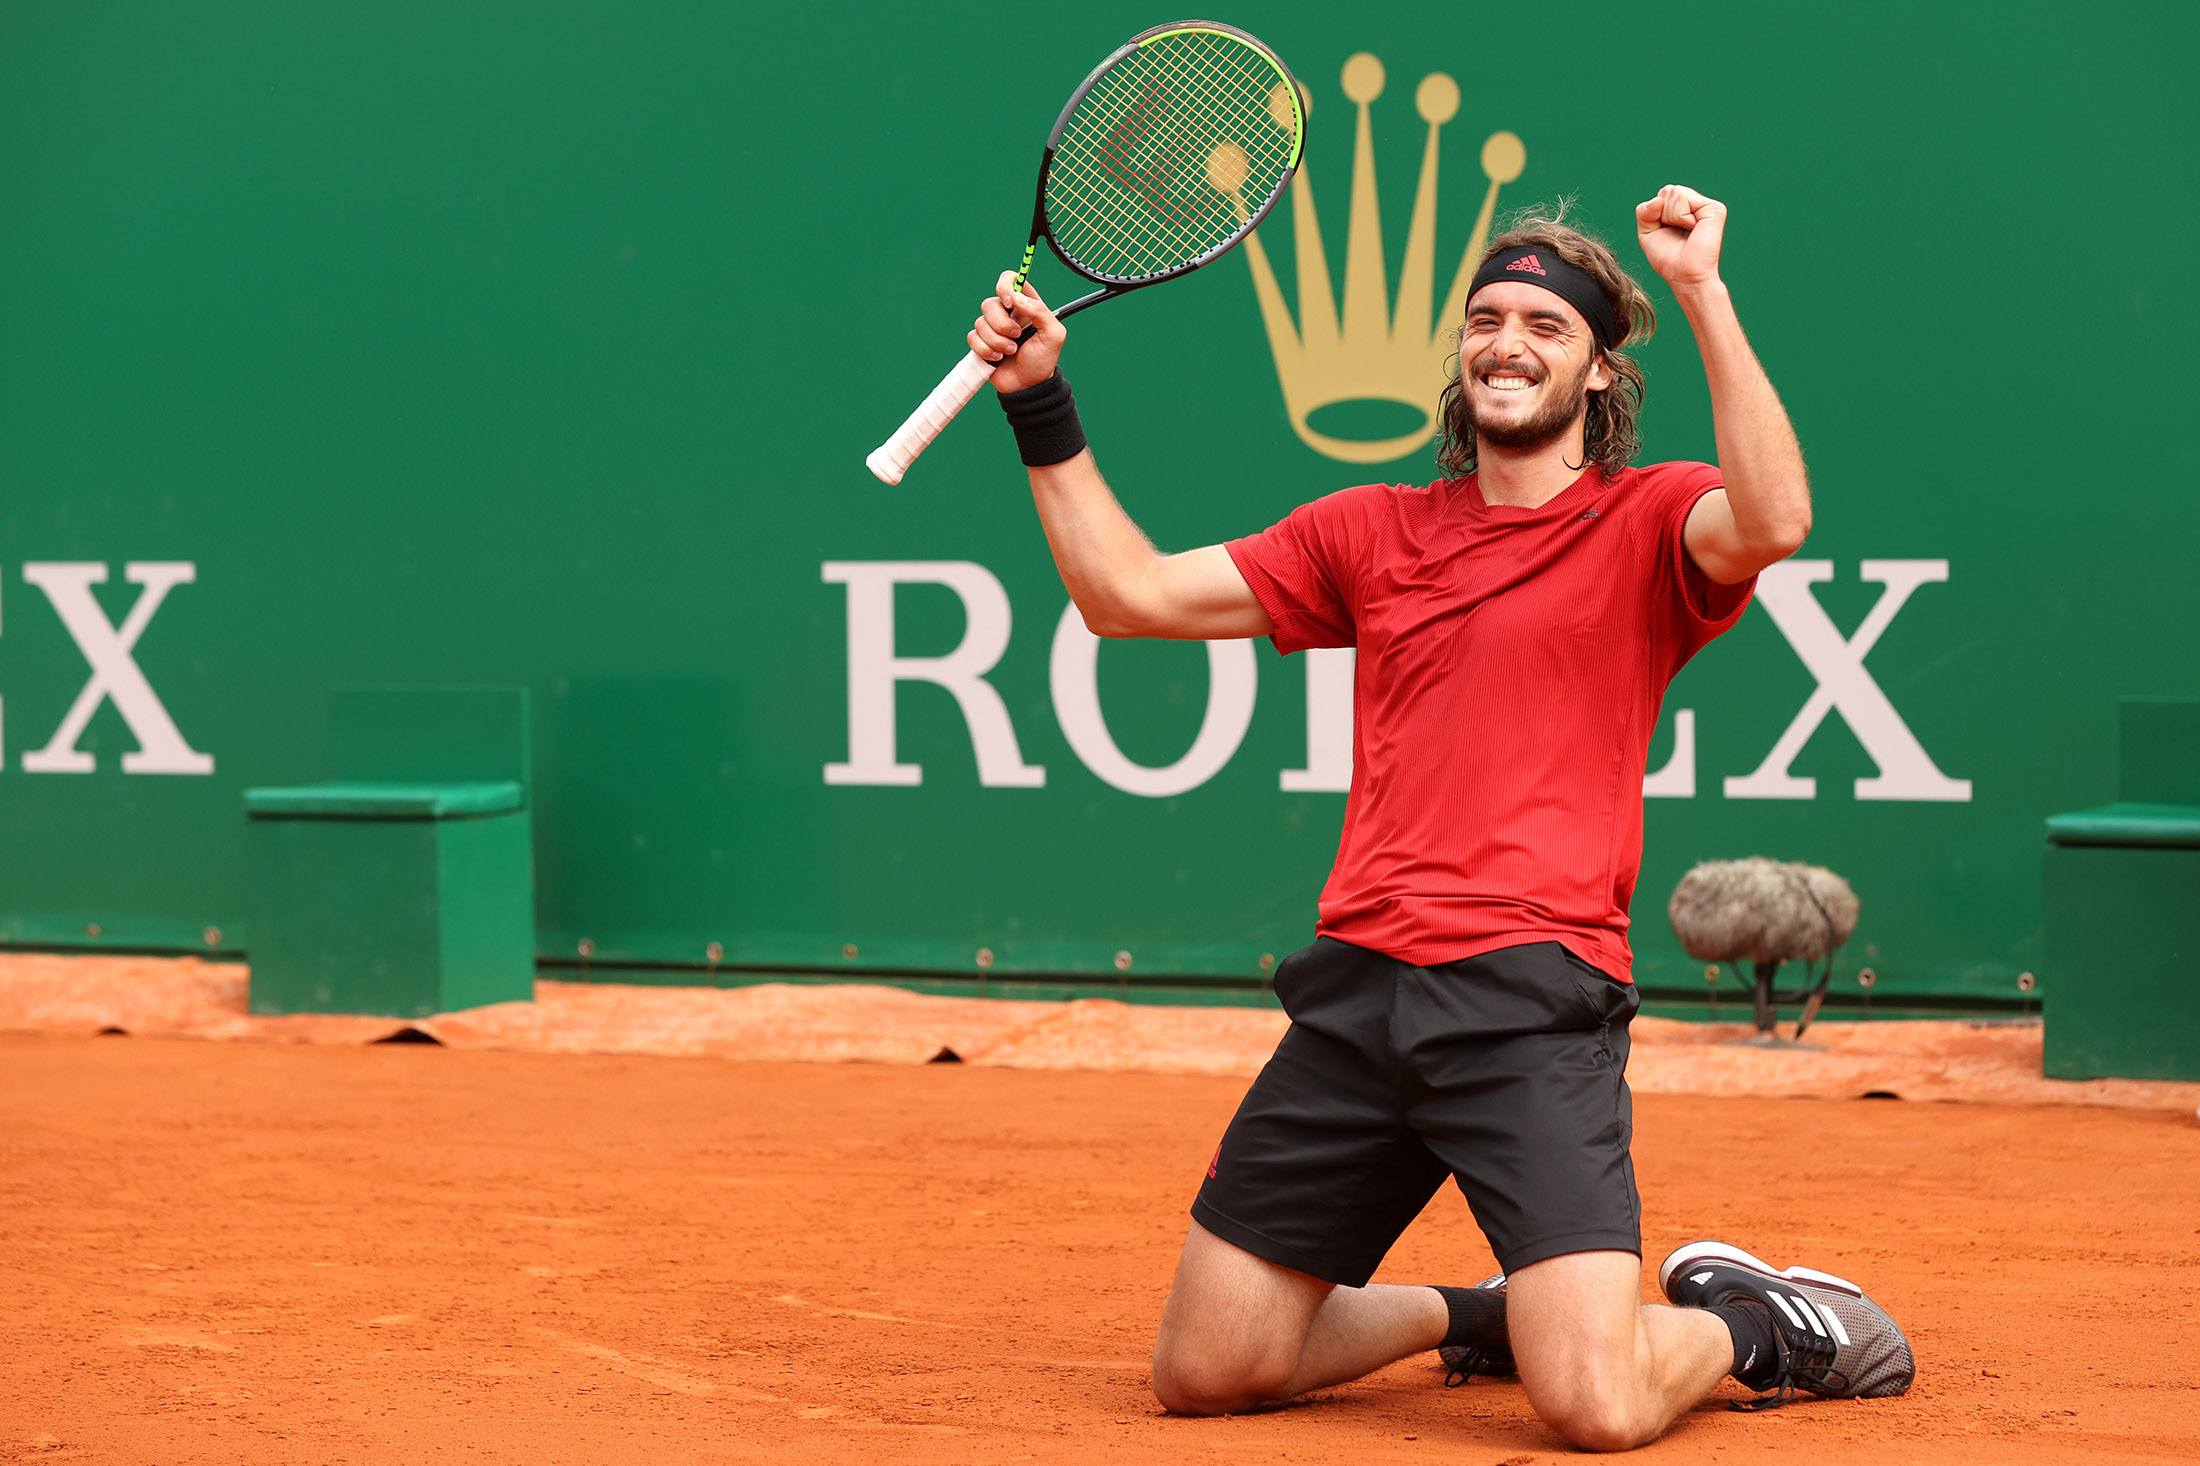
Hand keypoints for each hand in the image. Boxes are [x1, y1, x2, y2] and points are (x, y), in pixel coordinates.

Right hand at [969, 271, 1066, 392]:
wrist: (1029, 385)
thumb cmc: (1043, 360)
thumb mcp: (1053, 335)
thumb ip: (1040, 311)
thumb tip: (1017, 296)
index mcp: (1025, 304)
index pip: (1009, 279)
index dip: (1005, 286)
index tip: (1010, 302)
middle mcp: (1007, 313)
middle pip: (989, 303)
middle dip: (1002, 325)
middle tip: (1017, 337)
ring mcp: (992, 328)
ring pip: (980, 323)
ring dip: (997, 342)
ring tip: (1011, 351)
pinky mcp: (981, 342)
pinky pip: (972, 338)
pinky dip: (986, 350)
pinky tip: (999, 358)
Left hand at [1635, 185, 1726, 293]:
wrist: (1684, 275)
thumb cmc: (1667, 258)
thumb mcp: (1647, 232)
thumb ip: (1644, 211)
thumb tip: (1657, 199)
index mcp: (1684, 208)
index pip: (1662, 194)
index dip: (1654, 213)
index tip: (1665, 231)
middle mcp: (1697, 204)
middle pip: (1667, 190)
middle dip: (1662, 214)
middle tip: (1675, 232)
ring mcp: (1706, 206)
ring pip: (1674, 192)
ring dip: (1671, 216)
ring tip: (1684, 232)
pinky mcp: (1714, 209)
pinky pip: (1684, 199)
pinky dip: (1680, 216)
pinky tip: (1692, 228)